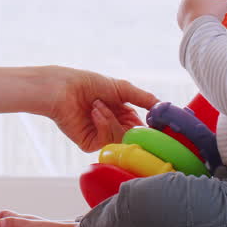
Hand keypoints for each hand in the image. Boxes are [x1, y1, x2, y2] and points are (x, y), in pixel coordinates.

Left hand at [41, 67, 158, 151]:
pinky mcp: (89, 143)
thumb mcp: (121, 88)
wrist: (63, 88)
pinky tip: (94, 112)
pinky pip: (106, 141)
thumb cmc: (89, 84)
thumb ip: (144, 98)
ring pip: (121, 139)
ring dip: (112, 120)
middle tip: (128, 116)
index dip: (149, 129)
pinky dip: (103, 124)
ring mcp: (100, 136)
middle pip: (133, 138)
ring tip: (99, 104)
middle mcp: (112, 126)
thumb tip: (164, 107)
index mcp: (121, 114)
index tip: (158, 127)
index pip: (141, 128)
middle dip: (132, 126)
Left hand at [177, 0, 226, 30]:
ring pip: (194, 8)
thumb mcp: (226, 4)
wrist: (200, 30)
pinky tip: (204, 25)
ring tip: (211, 19)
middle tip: (216, 9)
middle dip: (208, 3)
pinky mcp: (180, 20)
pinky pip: (190, 18)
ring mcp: (182, 9)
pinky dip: (196, 20)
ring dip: (202, 12)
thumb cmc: (210, 14)